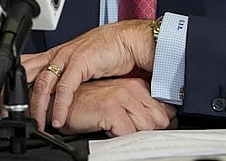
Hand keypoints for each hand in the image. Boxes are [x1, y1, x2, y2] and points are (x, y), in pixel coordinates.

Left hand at [0, 20, 155, 129]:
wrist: (129, 40)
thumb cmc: (110, 51)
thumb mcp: (82, 64)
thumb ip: (68, 77)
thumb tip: (58, 93)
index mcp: (57, 53)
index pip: (23, 62)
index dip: (0, 69)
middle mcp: (58, 53)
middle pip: (26, 73)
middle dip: (12, 93)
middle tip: (3, 112)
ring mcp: (68, 57)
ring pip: (43, 84)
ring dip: (37, 107)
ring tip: (35, 124)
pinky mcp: (81, 63)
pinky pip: (65, 88)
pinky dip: (59, 105)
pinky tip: (57, 118)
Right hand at [49, 78, 176, 135]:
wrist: (60, 101)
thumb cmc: (87, 105)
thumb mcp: (118, 104)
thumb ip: (137, 110)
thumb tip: (160, 125)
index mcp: (137, 86)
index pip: (165, 109)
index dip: (163, 125)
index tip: (155, 133)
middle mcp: (133, 89)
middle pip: (160, 120)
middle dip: (151, 133)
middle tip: (136, 137)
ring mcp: (123, 97)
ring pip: (147, 127)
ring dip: (135, 136)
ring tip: (121, 135)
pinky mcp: (111, 108)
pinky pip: (129, 133)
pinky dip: (122, 139)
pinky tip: (111, 134)